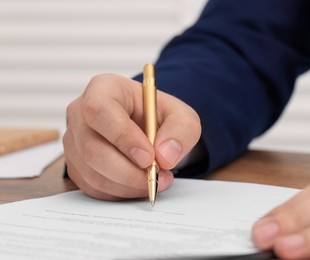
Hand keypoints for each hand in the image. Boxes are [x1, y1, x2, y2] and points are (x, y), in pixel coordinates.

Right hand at [63, 74, 200, 200]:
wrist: (146, 127)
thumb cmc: (158, 116)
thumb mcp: (181, 115)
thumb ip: (181, 130)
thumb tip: (165, 156)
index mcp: (104, 89)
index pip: (100, 111)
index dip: (123, 138)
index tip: (149, 157)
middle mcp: (80, 113)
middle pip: (92, 149)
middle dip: (128, 171)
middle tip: (157, 176)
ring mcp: (74, 141)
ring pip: (92, 173)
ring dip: (127, 185)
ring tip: (155, 179)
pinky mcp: (76, 165)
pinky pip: (92, 187)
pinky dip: (120, 192)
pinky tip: (139, 184)